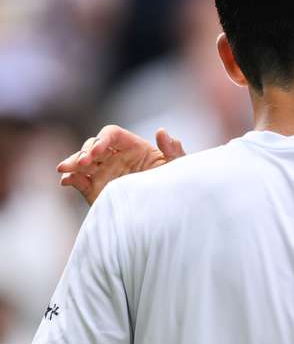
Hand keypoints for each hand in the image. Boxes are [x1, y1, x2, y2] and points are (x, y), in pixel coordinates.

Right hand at [57, 126, 185, 204]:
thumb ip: (173, 150)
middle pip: (93, 146)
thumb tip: (161, 131)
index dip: (102, 139)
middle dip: (84, 152)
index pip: (111, 135)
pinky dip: (70, 179)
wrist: (168, 212)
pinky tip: (65, 181)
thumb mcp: (178, 167)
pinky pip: (79, 181)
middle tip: (83, 162)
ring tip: (64, 169)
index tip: (98, 151)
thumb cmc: (175, 184)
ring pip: (82, 162)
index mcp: (134, 147)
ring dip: (72, 163)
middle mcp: (116, 157)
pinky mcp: (96, 189)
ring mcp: (104, 172)